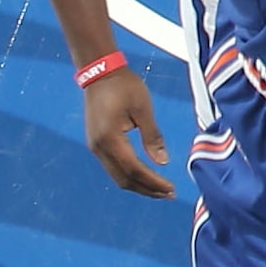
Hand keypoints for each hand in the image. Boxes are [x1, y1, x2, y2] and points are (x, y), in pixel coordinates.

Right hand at [82, 56, 172, 196]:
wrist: (100, 72)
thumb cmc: (124, 86)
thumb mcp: (143, 109)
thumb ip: (152, 137)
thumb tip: (162, 162)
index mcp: (110, 139)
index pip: (134, 169)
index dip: (153, 182)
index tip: (171, 189)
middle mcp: (99, 147)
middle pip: (124, 179)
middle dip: (147, 189)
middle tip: (169, 194)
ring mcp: (95, 146)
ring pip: (116, 176)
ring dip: (138, 185)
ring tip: (159, 189)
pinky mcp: (96, 143)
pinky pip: (112, 167)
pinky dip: (129, 175)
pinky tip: (144, 175)